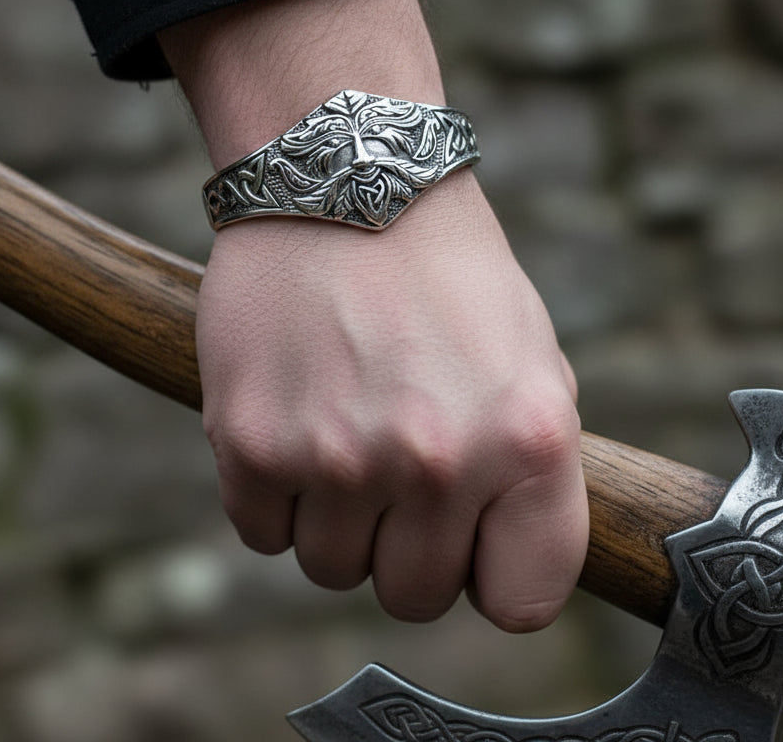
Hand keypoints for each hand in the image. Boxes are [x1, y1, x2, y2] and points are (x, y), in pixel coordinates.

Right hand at [195, 169, 586, 630]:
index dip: (494, 574)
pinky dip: (276, 495)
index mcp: (527, 438)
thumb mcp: (532, 360)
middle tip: (397, 469)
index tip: (475, 543)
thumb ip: (530, 474)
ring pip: (331, 568)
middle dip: (408, 545)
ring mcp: (337, 456)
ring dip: (337, 518)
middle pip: (414, 595)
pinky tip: (294, 422)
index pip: (521, 603)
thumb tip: (505, 565)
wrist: (347, 180)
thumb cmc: (447, 272)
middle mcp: (437, 459)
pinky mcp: (250, 442)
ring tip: (344, 430)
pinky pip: (263, 533)